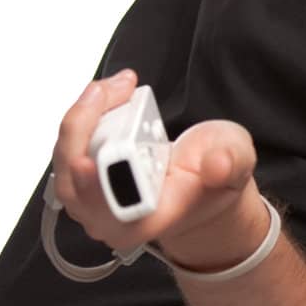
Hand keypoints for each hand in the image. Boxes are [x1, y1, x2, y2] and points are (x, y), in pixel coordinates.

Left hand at [51, 68, 267, 271]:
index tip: (87, 161)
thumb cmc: (212, 178)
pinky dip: (84, 117)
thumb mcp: (237, 162)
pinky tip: (108, 95)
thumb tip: (216, 165)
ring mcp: (92, 201)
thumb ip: (230, 163)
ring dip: (85, 116)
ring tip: (118, 86)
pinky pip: (70, 148)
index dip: (94, 188)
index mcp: (149, 220)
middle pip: (76, 181)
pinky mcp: (82, 181)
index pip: (111, 210)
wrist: (199, 184)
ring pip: (67, 160)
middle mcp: (112, 218)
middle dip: (86, 128)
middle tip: (112, 90)